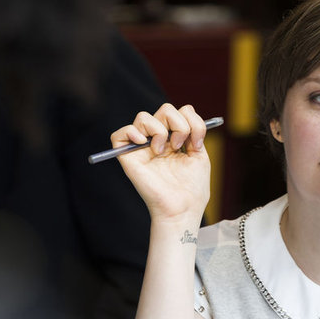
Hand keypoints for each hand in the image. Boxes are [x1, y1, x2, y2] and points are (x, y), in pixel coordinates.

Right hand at [110, 104, 210, 221]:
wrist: (182, 208)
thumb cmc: (192, 189)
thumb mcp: (200, 155)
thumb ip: (195, 132)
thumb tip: (187, 116)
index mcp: (175, 140)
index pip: (181, 112)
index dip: (192, 121)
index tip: (196, 142)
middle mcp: (158, 141)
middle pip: (165, 110)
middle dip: (179, 124)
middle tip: (180, 146)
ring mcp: (142, 148)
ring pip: (143, 117)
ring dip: (159, 129)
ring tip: (162, 150)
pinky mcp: (128, 158)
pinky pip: (119, 134)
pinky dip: (131, 132)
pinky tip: (144, 144)